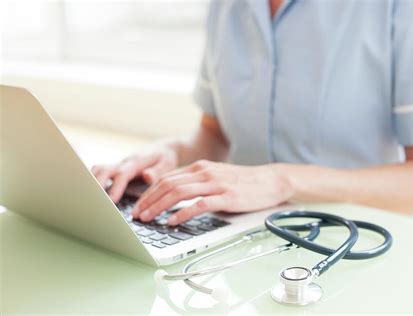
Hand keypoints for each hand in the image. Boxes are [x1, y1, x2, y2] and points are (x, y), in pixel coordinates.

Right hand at [91, 143, 178, 202]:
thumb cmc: (166, 158)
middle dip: (96, 185)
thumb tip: (147, 176)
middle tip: (93, 202)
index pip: (122, 174)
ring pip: (98, 170)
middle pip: (103, 170)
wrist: (163, 149)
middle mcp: (124, 163)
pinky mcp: (116, 171)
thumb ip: (158, 171)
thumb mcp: (167, 164)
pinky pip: (100, 174)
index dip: (116, 187)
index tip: (112, 201)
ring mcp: (118, 166)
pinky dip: (92, 183)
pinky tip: (90, 197)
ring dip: (91, 182)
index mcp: (136, 162)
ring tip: (87, 200)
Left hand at [132, 160, 293, 224]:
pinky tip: (173, 221)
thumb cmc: (243, 181)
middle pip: (168, 184)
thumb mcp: (216, 176)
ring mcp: (216, 184)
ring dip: (159, 206)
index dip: (149, 192)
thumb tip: (174, 194)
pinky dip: (183, 213)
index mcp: (200, 167)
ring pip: (179, 192)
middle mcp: (205, 172)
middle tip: (137, 214)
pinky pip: (199, 204)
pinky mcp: (226, 197)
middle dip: (148, 200)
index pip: (167, 178)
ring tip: (149, 218)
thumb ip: (197, 182)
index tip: (139, 205)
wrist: (270, 180)